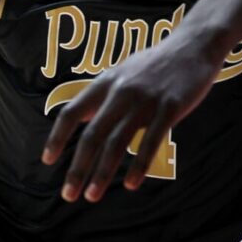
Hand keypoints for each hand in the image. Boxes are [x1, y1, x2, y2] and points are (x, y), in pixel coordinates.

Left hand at [40, 31, 216, 201]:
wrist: (194, 45)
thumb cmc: (156, 64)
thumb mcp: (123, 72)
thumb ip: (103, 95)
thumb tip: (80, 116)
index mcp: (105, 82)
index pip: (72, 112)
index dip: (57, 138)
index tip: (47, 161)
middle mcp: (120, 91)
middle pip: (92, 135)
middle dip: (78, 168)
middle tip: (69, 195)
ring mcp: (145, 100)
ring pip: (117, 142)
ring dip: (102, 173)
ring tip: (92, 196)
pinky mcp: (170, 107)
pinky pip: (151, 142)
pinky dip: (139, 166)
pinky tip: (130, 185)